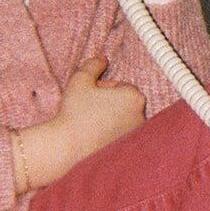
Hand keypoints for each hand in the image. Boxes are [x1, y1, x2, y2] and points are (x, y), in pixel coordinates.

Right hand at [15, 58, 144, 191]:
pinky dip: (109, 135)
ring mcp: (136, 136)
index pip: (121, 86)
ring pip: (122, 120)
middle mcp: (141, 116)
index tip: (90, 97)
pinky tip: (95, 138)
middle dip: (108, 103)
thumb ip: (93, 64)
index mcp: (135, 97)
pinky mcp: (128, 151)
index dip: (102, 89)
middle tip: (88, 110)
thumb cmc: (75, 112)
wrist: (68, 148)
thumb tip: (102, 60)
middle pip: (124, 103)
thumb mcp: (80, 80)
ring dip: (109, 119)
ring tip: (90, 125)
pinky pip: (119, 137)